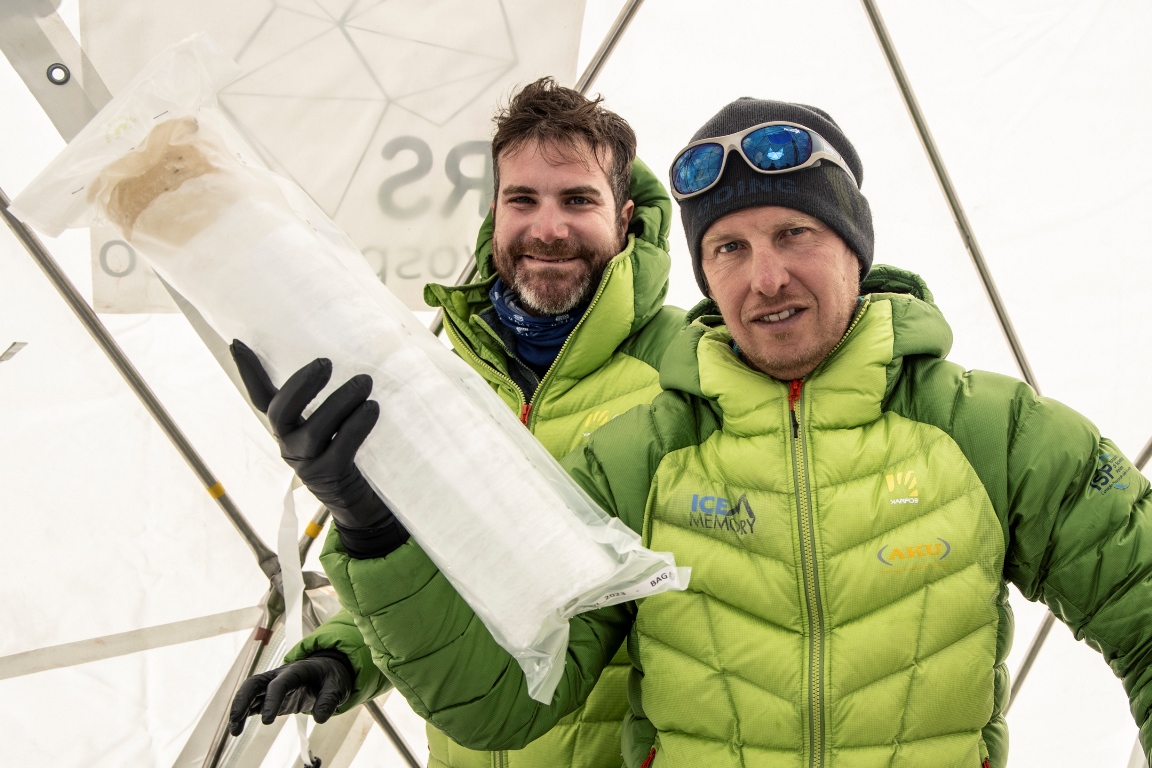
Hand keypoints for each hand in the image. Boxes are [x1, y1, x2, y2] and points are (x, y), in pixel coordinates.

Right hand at [228, 652, 353, 735]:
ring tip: (234, 730)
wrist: (326, 670)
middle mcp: (279, 676)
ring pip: (250, 693)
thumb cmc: (330, 676)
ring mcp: (272, 685)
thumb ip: (329, 700)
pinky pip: (253, 703)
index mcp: (296, 671)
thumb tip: (320, 718)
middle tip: (236, 720)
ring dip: (239, 709)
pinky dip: (243, 714)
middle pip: (255, 683)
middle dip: (242, 699)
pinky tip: (237, 728)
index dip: (272, 701)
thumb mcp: (337, 686)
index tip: (267, 721)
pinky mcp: (270, 696)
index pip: (279, 684)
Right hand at [230, 340, 388, 529]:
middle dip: (301, 385)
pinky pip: (341, 448)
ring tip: (364, 382)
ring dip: (340, 401)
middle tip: (325, 362)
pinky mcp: (328, 476)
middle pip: (281, 412)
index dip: (248, 372)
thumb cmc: (342, 449)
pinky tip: (372, 408)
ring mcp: (305, 462)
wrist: (354, 499)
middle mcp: (288, 443)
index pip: (259, 397)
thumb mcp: (328, 422)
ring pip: (314, 430)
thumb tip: (341, 358)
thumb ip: (326, 399)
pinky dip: (357, 426)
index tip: (236, 342)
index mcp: (284, 426)